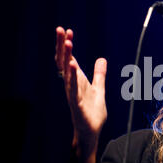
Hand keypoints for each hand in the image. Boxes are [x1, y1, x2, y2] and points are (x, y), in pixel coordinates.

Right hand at [55, 27, 107, 162]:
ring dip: (67, 58)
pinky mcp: (76, 104)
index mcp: (76, 80)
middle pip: (64, 62)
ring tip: (67, 43)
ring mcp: (72, 94)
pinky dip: (72, 77)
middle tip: (60, 30)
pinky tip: (73, 66)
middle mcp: (71, 85)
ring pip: (67, 73)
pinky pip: (73, 89)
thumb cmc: (92, 112)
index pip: (69, 59)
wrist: (91, 132)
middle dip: (62, 46)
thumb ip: (100, 74)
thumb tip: (102, 59)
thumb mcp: (99, 89)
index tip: (67, 31)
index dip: (66, 45)